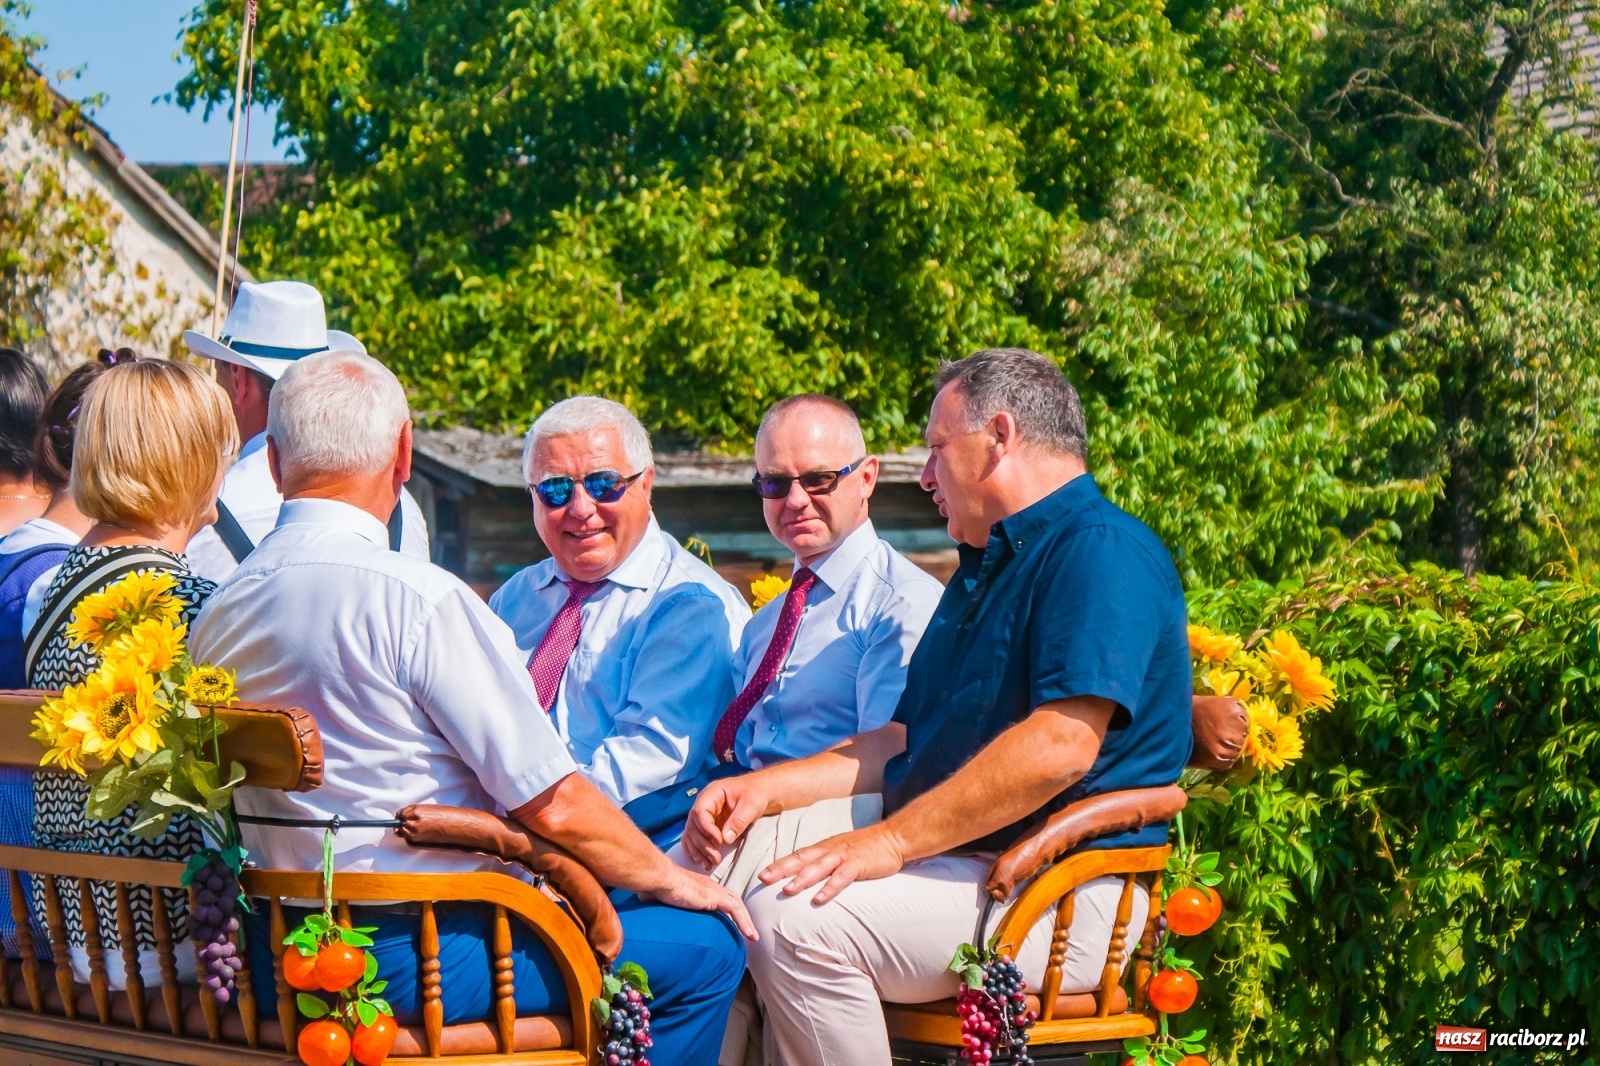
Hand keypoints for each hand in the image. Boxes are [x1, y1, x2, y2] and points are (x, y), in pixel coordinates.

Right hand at [642, 866, 758, 940]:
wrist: (660, 878)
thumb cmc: (656, 886)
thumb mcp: (664, 898)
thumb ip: (663, 902)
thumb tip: (649, 906)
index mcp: (700, 887)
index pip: (720, 897)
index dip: (729, 909)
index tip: (732, 922)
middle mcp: (710, 886)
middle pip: (732, 900)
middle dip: (742, 916)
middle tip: (748, 931)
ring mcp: (713, 891)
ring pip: (737, 906)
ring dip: (747, 922)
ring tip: (753, 936)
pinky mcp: (714, 897)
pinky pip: (735, 910)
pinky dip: (744, 923)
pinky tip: (749, 935)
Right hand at [683, 775, 774, 870]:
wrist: (757, 793)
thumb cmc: (754, 794)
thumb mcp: (751, 805)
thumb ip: (738, 820)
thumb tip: (725, 839)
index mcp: (712, 793)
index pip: (700, 811)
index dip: (706, 828)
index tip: (719, 842)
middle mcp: (703, 803)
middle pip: (693, 825)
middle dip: (703, 844)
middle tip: (715, 858)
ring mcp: (701, 815)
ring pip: (691, 834)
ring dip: (698, 851)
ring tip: (709, 864)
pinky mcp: (704, 826)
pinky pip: (692, 838)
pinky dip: (695, 850)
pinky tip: (702, 861)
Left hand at [757, 822, 907, 904]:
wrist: (894, 837)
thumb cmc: (868, 847)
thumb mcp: (843, 850)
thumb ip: (827, 861)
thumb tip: (811, 875)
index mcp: (825, 847)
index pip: (798, 855)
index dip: (780, 864)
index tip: (762, 875)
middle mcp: (831, 850)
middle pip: (802, 859)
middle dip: (782, 869)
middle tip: (763, 879)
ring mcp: (844, 856)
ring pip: (818, 867)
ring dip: (801, 879)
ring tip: (786, 890)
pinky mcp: (858, 864)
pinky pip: (841, 878)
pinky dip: (829, 888)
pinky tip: (819, 899)